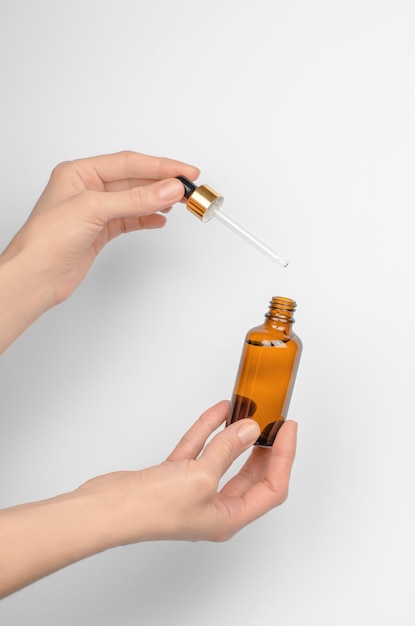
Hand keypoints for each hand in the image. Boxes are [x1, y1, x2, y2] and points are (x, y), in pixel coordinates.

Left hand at [0, 151, 198, 351]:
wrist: (36, 277)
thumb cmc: (46, 240)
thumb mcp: (93, 209)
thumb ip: (134, 199)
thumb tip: (167, 190)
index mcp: (79, 172)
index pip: (128, 163)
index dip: (160, 166)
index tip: (184, 172)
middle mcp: (88, 188)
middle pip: (134, 180)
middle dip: (162, 183)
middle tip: (189, 187)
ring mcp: (95, 211)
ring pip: (135, 200)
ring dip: (158, 201)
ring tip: (180, 203)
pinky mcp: (101, 231)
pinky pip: (131, 220)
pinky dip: (147, 219)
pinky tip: (160, 219)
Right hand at [0, 401, 296, 596]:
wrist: (107, 507)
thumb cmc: (149, 509)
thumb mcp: (201, 476)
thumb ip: (227, 450)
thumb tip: (249, 431)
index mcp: (227, 518)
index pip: (271, 488)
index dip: (283, 457)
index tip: (287, 430)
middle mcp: (213, 507)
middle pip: (251, 476)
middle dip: (265, 448)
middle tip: (275, 424)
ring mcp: (194, 491)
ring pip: (225, 459)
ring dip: (236, 434)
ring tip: (250, 411)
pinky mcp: (175, 477)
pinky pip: (201, 449)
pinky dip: (210, 430)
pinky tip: (219, 412)